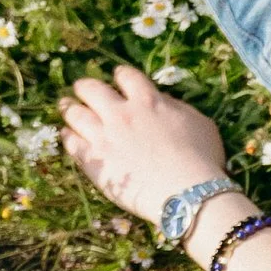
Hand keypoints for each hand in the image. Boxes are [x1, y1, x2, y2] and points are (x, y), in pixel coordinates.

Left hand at [61, 68, 233, 236]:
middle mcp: (121, 113)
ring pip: (73, 112)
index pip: (126, 76)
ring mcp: (103, 136)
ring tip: (68, 109)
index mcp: (148, 100)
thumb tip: (162, 101)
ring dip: (69, 108)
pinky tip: (70, 136)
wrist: (187, 194)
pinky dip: (68, 136)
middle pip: (90, 88)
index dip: (120, 76)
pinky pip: (70, 142)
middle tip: (85, 92)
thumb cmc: (202, 160)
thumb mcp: (200, 123)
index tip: (119, 81)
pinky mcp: (93, 160)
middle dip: (86, 88)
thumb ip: (175, 107)